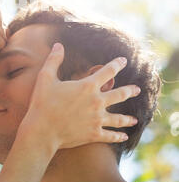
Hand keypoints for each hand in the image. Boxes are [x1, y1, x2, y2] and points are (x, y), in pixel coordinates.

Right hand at [20, 43, 139, 150]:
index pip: (107, 71)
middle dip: (130, 91)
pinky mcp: (94, 134)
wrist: (42, 131)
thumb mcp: (46, 77)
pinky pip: (110, 135)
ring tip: (135, 120)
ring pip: (119, 118)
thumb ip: (54, 60)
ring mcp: (97, 119)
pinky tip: (124, 136)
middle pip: (120, 94)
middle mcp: (96, 102)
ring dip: (128, 118)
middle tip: (138, 89)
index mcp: (87, 86)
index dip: (117, 64)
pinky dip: (118, 136)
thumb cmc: (42, 103)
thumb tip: (58, 45)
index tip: (124, 60)